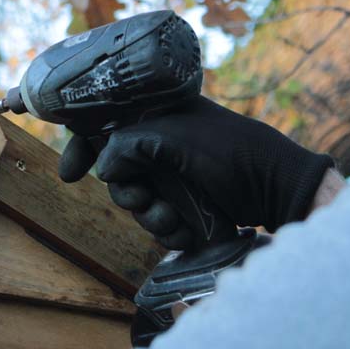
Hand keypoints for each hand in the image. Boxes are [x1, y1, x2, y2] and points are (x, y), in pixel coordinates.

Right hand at [58, 96, 335, 248]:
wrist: (279, 187)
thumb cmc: (232, 151)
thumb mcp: (176, 139)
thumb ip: (129, 147)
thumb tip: (103, 170)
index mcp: (156, 118)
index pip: (104, 127)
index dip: (82, 148)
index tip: (70, 174)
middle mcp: (160, 146)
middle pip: (116, 174)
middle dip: (127, 194)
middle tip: (143, 199)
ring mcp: (174, 178)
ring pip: (137, 203)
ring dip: (149, 217)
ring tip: (174, 219)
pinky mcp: (187, 206)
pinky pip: (158, 223)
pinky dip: (168, 231)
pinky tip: (187, 231)